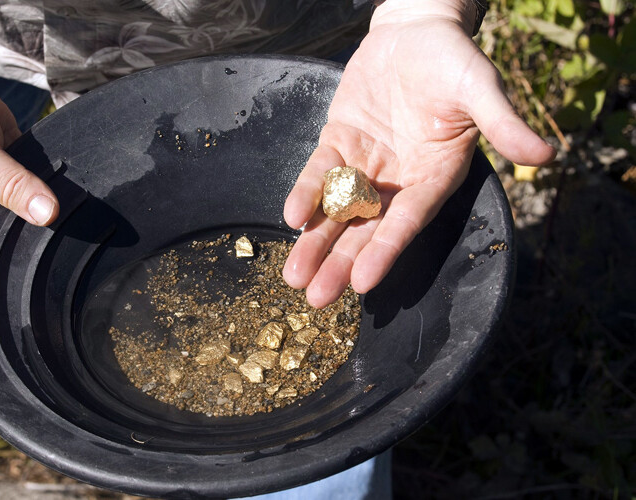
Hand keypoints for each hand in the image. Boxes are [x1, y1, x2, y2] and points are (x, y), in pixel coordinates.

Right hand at [0, 70, 58, 245]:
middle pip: (14, 230)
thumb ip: (9, 184)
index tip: (39, 218)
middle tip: (41, 190)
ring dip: (44, 195)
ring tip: (42, 174)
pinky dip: (48, 179)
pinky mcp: (15, 182)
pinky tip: (49, 168)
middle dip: (32, 213)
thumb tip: (46, 213)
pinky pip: (40, 189)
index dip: (16, 236)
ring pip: (31, 210)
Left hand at [283, 2, 554, 307]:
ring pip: (337, 210)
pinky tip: (292, 217)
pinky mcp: (339, 142)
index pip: (408, 221)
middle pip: (366, 229)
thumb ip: (503, 122)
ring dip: (316, 242)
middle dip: (341, 263)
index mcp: (434, 176)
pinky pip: (320, 173)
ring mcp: (366, 164)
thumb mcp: (480, 86)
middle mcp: (398, 180)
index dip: (386, 250)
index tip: (364, 282)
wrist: (416, 31)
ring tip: (294, 276)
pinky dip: (307, 193)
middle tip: (316, 299)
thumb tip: (546, 155)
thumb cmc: (454, 59)